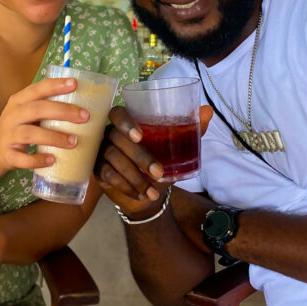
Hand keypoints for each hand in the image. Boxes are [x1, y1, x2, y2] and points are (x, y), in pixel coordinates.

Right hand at [0, 76, 89, 173]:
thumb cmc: (19, 126)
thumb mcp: (27, 111)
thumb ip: (47, 106)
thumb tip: (83, 105)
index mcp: (19, 100)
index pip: (37, 89)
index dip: (55, 85)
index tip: (74, 84)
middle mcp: (12, 115)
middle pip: (37, 109)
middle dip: (63, 111)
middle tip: (85, 117)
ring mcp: (8, 135)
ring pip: (31, 134)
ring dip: (54, 137)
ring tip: (74, 142)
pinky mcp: (8, 155)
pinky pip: (23, 159)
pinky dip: (37, 160)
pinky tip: (52, 160)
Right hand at [94, 105, 212, 220]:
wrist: (149, 192)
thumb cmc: (161, 162)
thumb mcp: (177, 147)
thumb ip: (192, 128)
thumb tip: (208, 110)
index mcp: (128, 122)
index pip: (118, 113)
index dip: (126, 123)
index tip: (139, 137)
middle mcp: (110, 133)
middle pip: (117, 139)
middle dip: (139, 157)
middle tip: (158, 172)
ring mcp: (101, 151)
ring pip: (112, 158)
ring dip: (134, 177)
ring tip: (152, 192)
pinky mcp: (97, 169)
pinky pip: (107, 175)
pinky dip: (126, 187)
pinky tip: (141, 195)